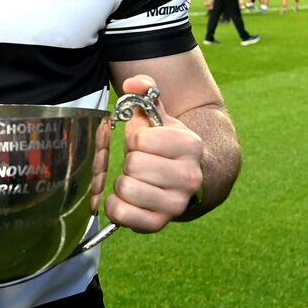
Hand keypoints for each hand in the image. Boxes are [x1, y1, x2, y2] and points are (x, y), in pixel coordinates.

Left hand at [104, 74, 203, 232]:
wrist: (187, 179)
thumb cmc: (166, 145)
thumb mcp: (160, 115)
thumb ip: (146, 91)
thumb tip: (133, 84)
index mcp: (191, 145)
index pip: (141, 140)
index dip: (137, 139)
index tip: (146, 143)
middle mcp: (189, 177)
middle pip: (133, 165)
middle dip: (130, 161)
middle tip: (141, 162)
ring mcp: (176, 203)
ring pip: (126, 189)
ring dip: (123, 182)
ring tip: (136, 179)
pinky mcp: (159, 223)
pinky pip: (122, 215)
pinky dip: (115, 206)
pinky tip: (126, 197)